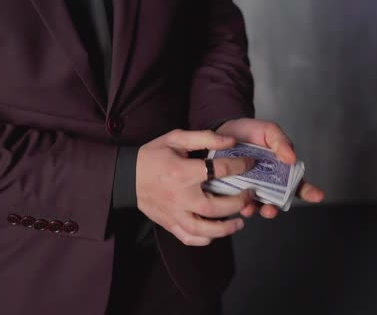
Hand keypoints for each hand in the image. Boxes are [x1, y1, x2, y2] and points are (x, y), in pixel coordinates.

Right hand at [136, 129, 256, 245]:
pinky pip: (188, 237)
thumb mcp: (175, 138)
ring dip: (225, 229)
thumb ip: (204, 138)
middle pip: (215, 207)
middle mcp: (180, 196)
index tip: (249, 164)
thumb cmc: (153, 155)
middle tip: (248, 196)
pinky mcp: (168, 223)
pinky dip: (204, 239)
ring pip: (203, 230)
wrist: (126, 176)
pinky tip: (215, 234)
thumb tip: (231, 141)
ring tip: (240, 222)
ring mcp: (174, 213)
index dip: (239, 166)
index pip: (218, 170)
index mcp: (182, 172)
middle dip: (237, 203)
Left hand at [216, 118, 324, 218]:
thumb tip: (292, 158)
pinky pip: (237, 202)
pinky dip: (238, 205)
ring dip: (255, 210)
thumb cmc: (249, 131)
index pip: (298, 184)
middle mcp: (267, 183)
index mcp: (280, 171)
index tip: (318, 196)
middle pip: (277, 201)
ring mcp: (249, 189)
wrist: (223, 130)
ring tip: (250, 207)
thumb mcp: (268, 130)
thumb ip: (281, 142)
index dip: (310, 192)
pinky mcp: (232, 191)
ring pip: (256, 206)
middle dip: (275, 208)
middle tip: (272, 208)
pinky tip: (238, 203)